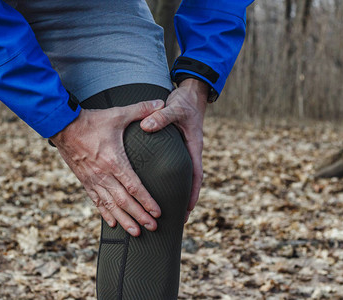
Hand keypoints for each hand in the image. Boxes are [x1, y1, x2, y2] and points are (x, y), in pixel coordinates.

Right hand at [50, 100, 164, 236]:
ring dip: (124, 220)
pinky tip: (113, 223)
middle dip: (139, 216)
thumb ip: (140, 109)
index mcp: (114, 161)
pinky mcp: (84, 181)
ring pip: (110, 205)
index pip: (134, 186)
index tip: (158, 212)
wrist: (62, 126)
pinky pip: (96, 201)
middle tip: (153, 228)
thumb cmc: (92, 121)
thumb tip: (160, 102)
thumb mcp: (117, 114)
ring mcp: (92, 180)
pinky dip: (105, 213)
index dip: (146, 201)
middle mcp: (103, 175)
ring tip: (136, 232)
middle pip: (124, 201)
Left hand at [140, 79, 208, 222]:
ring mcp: (184, 150)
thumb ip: (160, 116)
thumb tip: (146, 126)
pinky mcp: (177, 147)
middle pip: (190, 181)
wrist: (191, 93)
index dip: (192, 193)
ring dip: (178, 191)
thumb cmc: (184, 101)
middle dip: (185, 199)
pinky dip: (170, 178)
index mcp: (194, 146)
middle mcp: (190, 152)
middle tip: (179, 219)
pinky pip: (175, 166)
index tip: (187, 210)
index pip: (196, 175)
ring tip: (169, 209)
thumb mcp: (174, 108)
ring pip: (183, 175)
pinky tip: (160, 186)